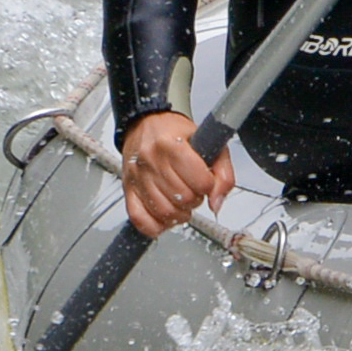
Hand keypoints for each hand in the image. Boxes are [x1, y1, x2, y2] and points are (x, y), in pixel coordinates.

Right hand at [119, 110, 234, 238]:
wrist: (145, 125)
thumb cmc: (176, 133)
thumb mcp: (208, 142)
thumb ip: (223, 172)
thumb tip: (217, 202)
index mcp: (171, 144)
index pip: (200, 181)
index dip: (209, 186)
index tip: (206, 181)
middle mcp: (150, 160)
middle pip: (183, 198)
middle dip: (195, 199)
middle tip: (194, 190)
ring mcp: (137, 177)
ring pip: (164, 212)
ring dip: (179, 214)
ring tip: (182, 203)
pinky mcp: (128, 190)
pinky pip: (139, 219)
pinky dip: (156, 225)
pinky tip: (165, 217)